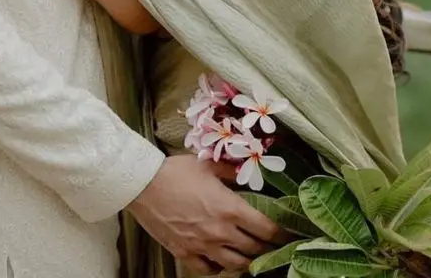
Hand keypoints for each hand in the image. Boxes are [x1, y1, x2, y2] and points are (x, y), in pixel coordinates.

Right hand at [127, 155, 281, 275]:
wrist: (144, 185)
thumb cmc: (176, 171)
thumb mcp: (208, 164)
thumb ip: (231, 171)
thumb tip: (245, 172)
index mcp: (230, 208)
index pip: (265, 229)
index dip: (280, 233)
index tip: (287, 234)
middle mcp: (220, 232)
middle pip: (254, 249)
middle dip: (266, 247)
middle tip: (271, 244)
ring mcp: (203, 246)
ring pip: (235, 265)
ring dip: (246, 260)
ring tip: (251, 254)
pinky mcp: (185, 254)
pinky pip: (209, 270)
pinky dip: (219, 267)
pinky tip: (221, 259)